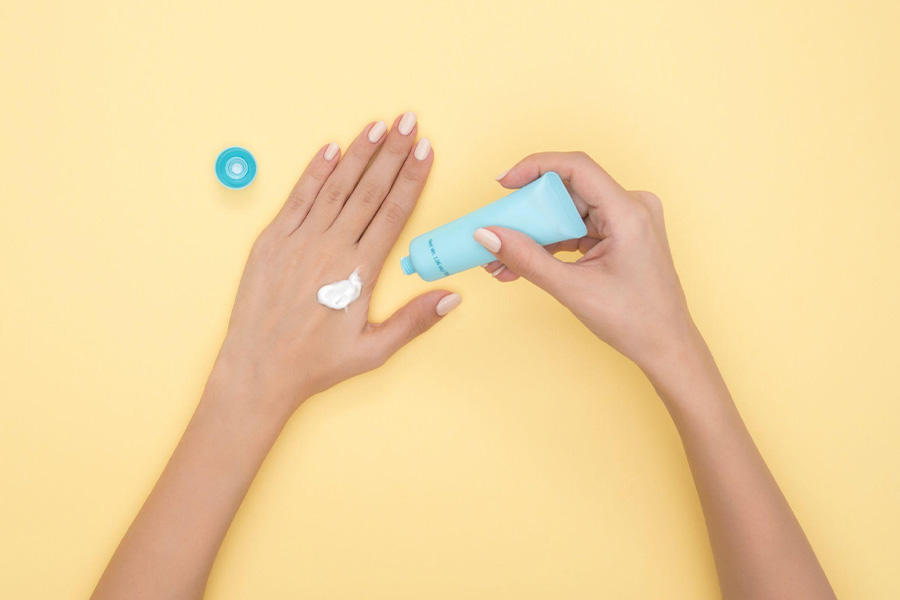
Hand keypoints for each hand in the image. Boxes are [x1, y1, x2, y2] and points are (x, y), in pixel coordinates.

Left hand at [211, 114, 460, 419]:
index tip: (426, 151)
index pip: (393, 212)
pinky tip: (330, 148)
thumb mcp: (374, 351)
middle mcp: (330, 248)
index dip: (412, 178)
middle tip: (409, 121)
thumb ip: (415, 320)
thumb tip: (454, 296)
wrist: (258, 370)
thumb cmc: (316, 365)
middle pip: (368, 190)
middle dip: (392, 153)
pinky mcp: (270, 242)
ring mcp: (298, 242)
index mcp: (358, 272)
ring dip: (358, 153)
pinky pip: (297, 198)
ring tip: (378, 126)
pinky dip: (314, 172)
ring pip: (335, 187)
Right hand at [477, 152, 695, 373]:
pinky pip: (579, 228)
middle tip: (497, 231)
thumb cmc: (635, 321)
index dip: (535, 167)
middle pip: (569, 192)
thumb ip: (526, 259)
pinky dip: (553, 244)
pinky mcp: (623, 234)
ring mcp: (630, 220)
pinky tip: (524, 263)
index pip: (576, 167)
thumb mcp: (572, 289)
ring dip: (536, 234)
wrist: (666, 346)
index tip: (504, 183)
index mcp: (629, 213)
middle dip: (529, 214)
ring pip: (570, 212)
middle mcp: (633, 207)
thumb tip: (488, 235)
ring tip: (502, 260)